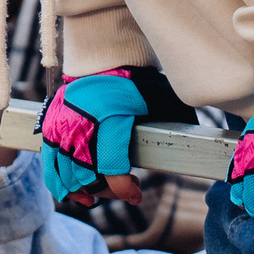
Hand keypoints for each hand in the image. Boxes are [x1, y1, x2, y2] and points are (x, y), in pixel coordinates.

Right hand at [39, 66, 190, 207]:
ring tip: (98, 194)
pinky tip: (76, 191)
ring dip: (82, 191)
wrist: (102, 58)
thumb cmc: (135, 82)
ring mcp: (61, 125)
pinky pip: (49, 164)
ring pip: (65, 175)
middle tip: (125, 187)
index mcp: (108, 116)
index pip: (110, 167)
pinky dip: (60, 182)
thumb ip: (175, 124)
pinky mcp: (50, 125)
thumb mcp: (160, 100)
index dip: (122, 189)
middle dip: (107, 190)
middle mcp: (80, 123)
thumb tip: (204, 150)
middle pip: (87, 176)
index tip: (135, 193)